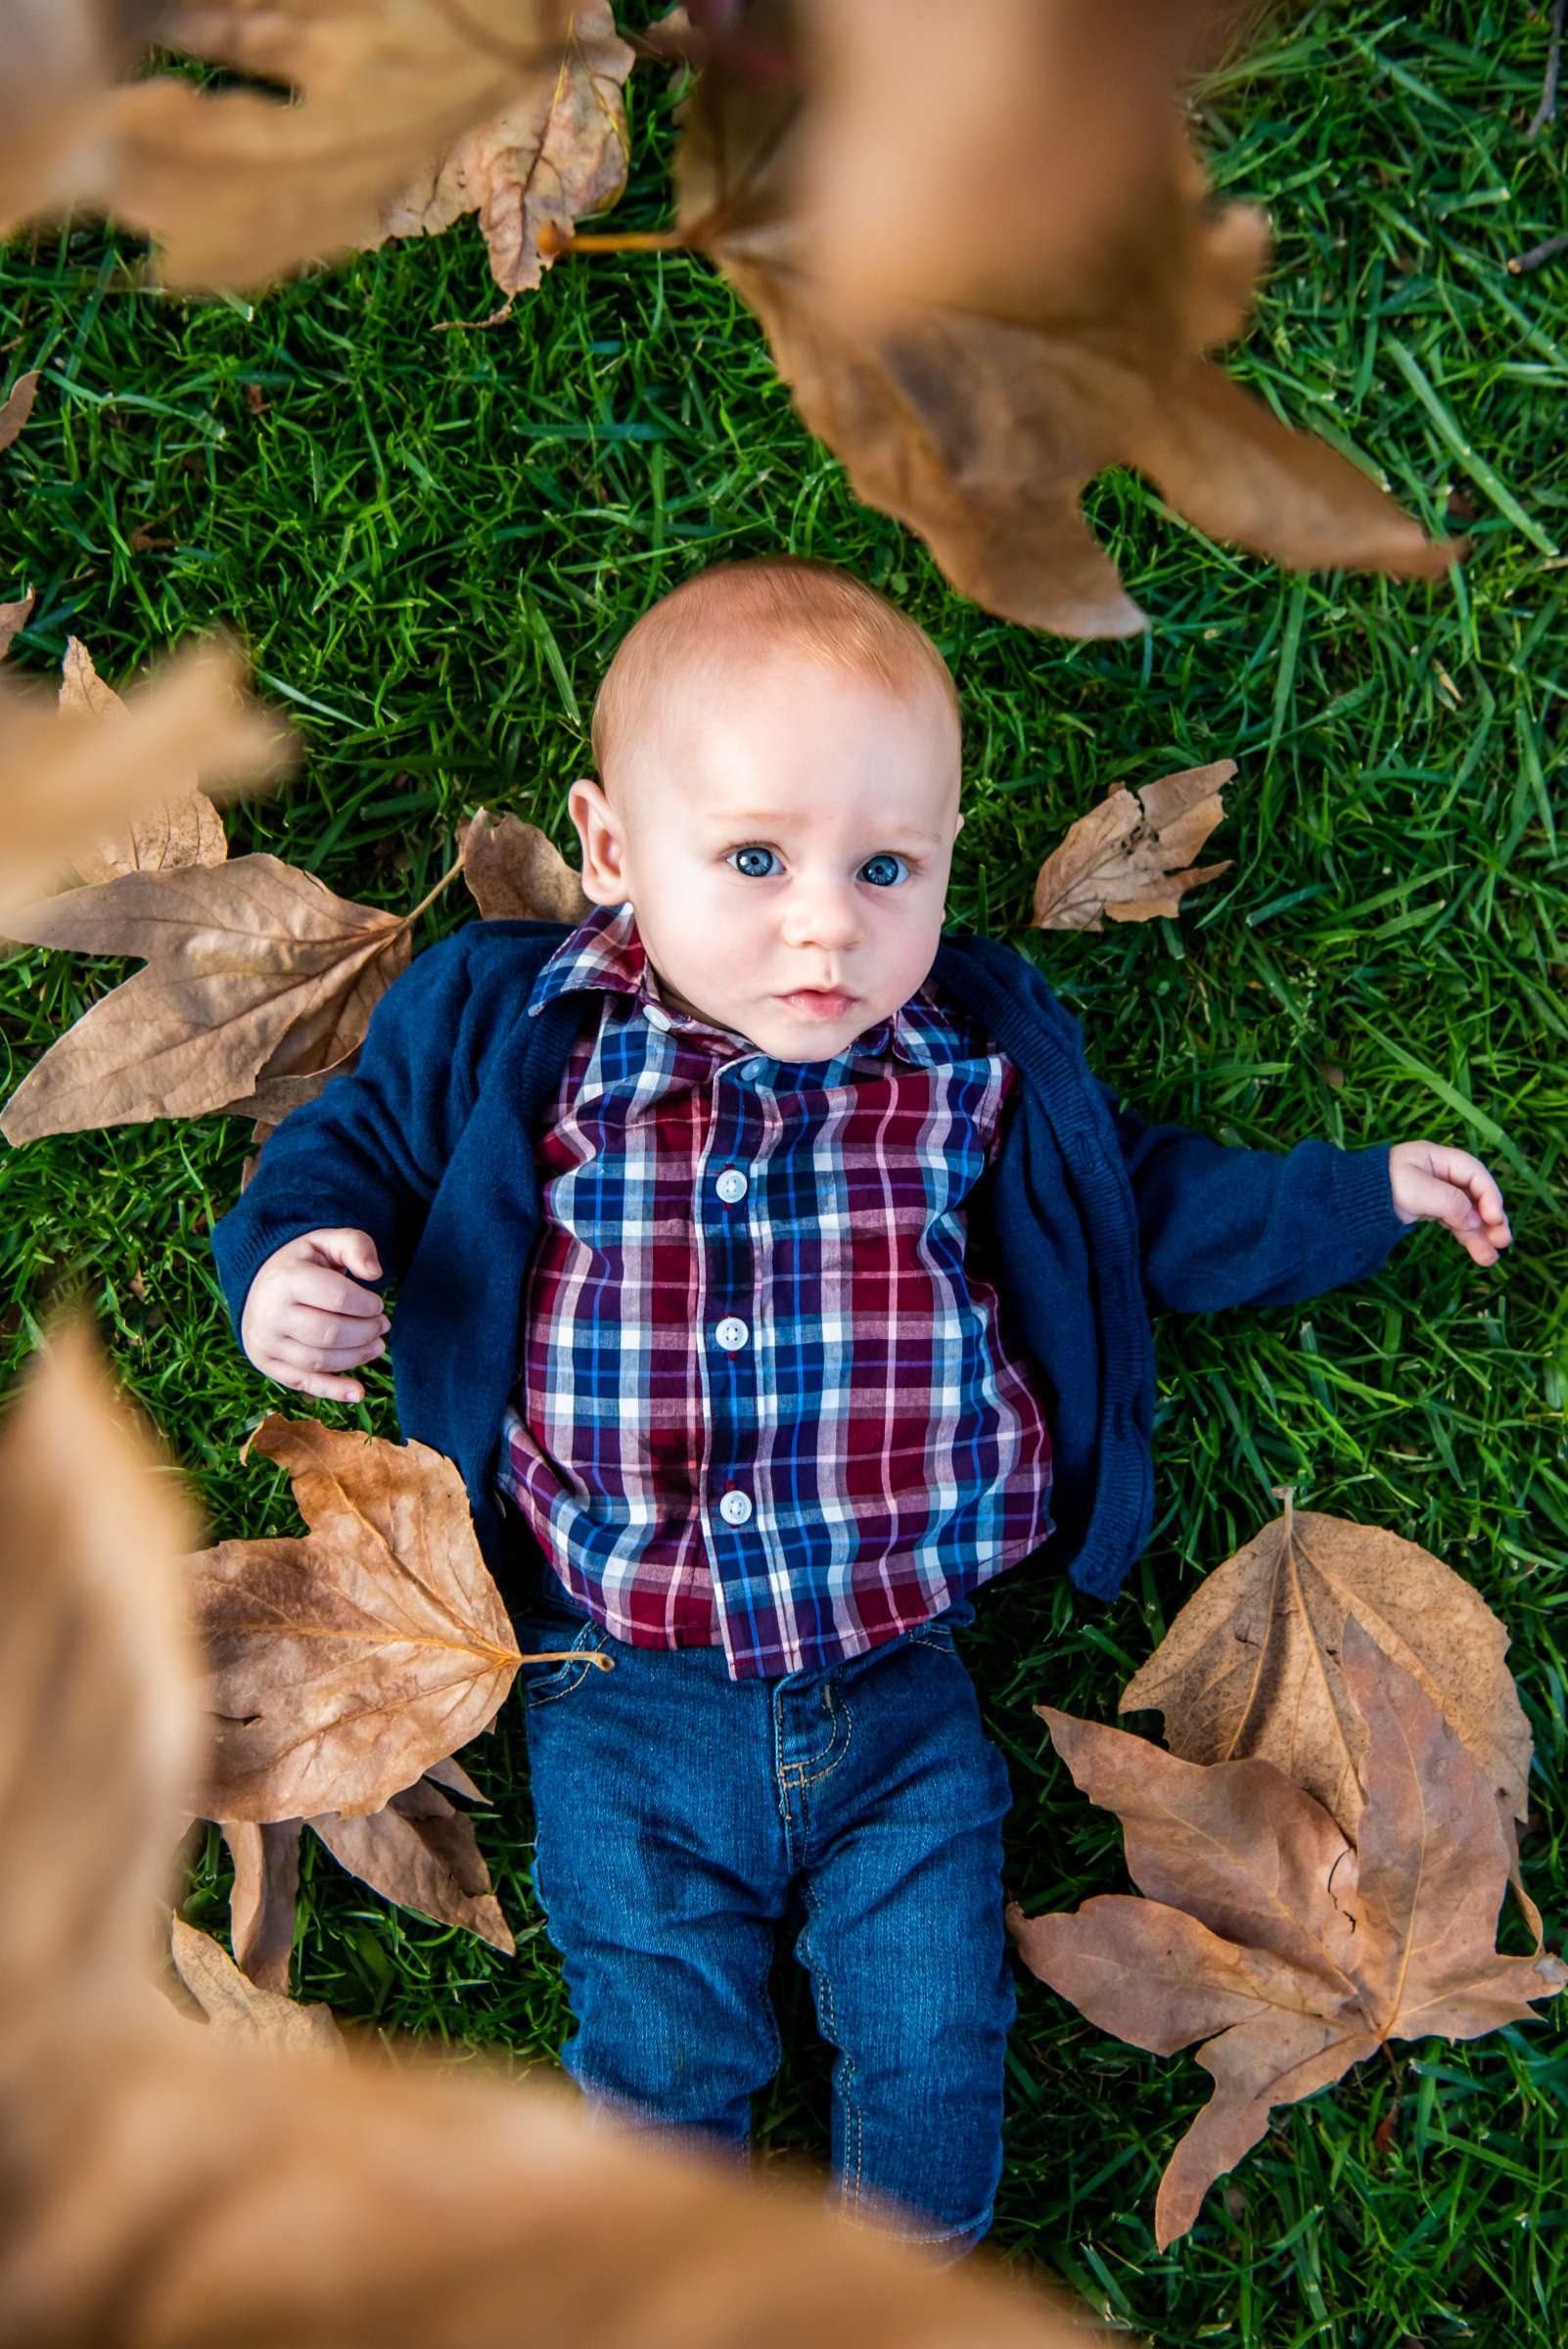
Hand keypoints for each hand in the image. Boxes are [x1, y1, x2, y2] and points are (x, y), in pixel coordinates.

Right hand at [239, 1227, 390, 1400]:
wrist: (258, 1281)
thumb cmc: (302, 1262)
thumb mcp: (326, 1241)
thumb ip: (355, 1246)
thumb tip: (375, 1273)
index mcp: (285, 1279)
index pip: (338, 1298)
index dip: (367, 1305)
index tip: (378, 1304)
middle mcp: (270, 1314)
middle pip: (330, 1333)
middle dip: (365, 1332)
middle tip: (382, 1326)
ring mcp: (266, 1342)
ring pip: (320, 1360)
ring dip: (356, 1357)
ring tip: (376, 1346)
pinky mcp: (267, 1363)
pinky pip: (304, 1383)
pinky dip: (333, 1391)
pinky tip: (358, 1392)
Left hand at [1388, 1141, 1511, 1266]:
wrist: (1349, 1202)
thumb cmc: (1379, 1186)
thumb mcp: (1415, 1189)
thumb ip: (1448, 1202)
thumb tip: (1475, 1221)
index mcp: (1438, 1158)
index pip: (1474, 1173)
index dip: (1489, 1195)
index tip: (1494, 1218)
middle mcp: (1442, 1175)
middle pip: (1476, 1195)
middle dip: (1491, 1219)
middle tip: (1503, 1240)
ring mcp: (1438, 1194)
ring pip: (1468, 1214)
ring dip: (1481, 1235)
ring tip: (1491, 1258)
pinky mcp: (1431, 1211)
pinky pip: (1455, 1224)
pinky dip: (1467, 1238)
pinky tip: (1480, 1253)